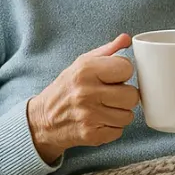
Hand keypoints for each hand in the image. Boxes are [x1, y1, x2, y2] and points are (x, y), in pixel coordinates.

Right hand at [27, 34, 138, 163]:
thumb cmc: (67, 88)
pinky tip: (100, 120)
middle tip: (112, 95)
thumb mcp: (82, 63)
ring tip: (105, 108)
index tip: (114, 76)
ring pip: (128, 115)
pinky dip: (113, 127)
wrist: (43, 119)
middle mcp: (86, 93)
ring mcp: (89, 116)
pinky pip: (119, 131)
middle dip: (125, 96)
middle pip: (132, 95)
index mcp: (85, 70)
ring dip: (120, 113)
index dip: (123, 72)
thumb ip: (107, 51)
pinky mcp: (91, 135)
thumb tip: (127, 38)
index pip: (127, 68)